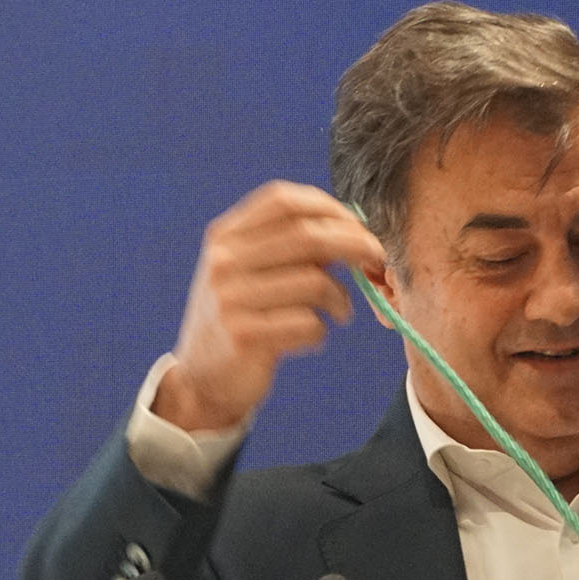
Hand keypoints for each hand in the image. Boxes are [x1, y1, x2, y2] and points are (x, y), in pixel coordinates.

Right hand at [151, 181, 384, 432]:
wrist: (202, 380)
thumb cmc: (242, 318)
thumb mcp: (251, 272)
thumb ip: (291, 248)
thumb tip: (352, 229)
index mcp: (224, 237)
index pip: (282, 200)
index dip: (328, 207)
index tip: (357, 226)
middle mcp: (223, 262)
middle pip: (307, 236)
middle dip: (355, 244)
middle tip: (376, 260)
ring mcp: (230, 299)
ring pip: (315, 282)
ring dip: (341, 299)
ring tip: (340, 312)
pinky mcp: (244, 336)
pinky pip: (309, 323)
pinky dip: (322, 331)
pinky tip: (312, 337)